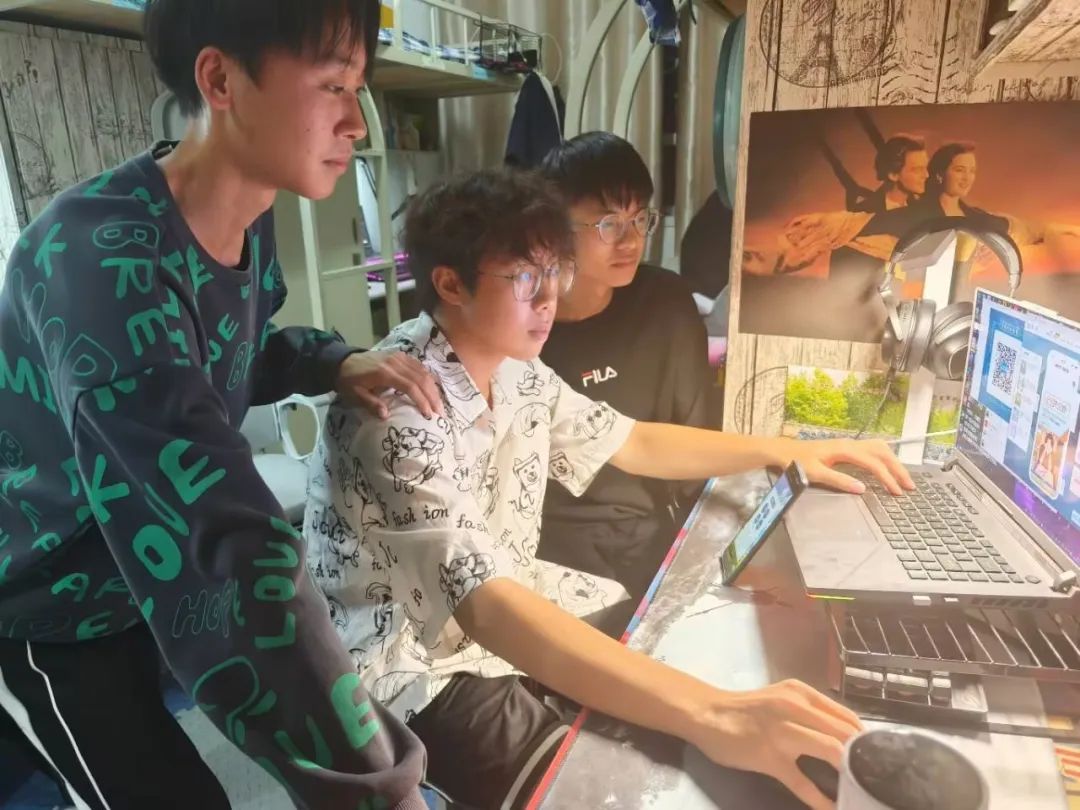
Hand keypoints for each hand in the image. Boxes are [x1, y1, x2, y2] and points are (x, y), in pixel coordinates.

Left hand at [335, 350, 442, 419]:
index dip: (422, 401)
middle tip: (440, 413)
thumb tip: (386, 416)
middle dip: (432, 397)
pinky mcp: (400, 355)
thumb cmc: (349, 380)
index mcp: (385, 373)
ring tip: (438, 404)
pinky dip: (428, 378)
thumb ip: (371, 404)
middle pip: (421, 379)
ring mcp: (399, 357)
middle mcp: (395, 362)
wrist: (343, 361)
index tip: (428, 415)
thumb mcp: (355, 395)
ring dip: (433, 388)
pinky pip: (419, 366)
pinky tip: (431, 389)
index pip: (410, 386)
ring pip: (423, 371)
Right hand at [691, 680, 861, 809]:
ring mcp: (782, 733)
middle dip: (863, 756)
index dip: (865, 738)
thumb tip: (844, 736)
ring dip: (849, 772)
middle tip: (875, 775)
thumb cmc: (747, 709)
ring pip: (829, 750)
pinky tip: (832, 809)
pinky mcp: (770, 757)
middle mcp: (795, 707)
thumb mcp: (781, 698)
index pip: (846, 716)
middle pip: (843, 733)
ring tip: (862, 788)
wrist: (707, 714)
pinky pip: (802, 782)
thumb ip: (809, 712)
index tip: (876, 756)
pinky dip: (821, 800)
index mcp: (801, 693)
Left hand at [785, 437, 913, 495]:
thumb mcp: (815, 474)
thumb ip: (839, 481)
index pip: (873, 463)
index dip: (887, 477)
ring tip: (904, 478)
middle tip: (909, 486)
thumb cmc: (796, 462)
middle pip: (882, 452)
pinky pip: (873, 449)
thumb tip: (862, 489)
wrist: (783, 451)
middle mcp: (850, 444)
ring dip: (893, 462)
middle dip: (898, 468)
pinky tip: (889, 467)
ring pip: (880, 448)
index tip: (897, 492)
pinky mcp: (847, 447)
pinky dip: (885, 458)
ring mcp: (849, 444)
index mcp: (844, 450)